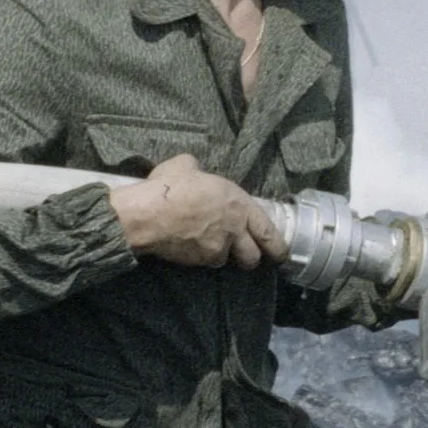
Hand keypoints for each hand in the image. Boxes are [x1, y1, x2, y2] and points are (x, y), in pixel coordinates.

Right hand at [108, 154, 287, 269]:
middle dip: (251, 258)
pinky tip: (189, 247)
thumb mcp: (186, 165)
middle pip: (252, 257)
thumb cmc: (170, 186)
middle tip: (247, 257)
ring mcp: (216, 248)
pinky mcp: (198, 261)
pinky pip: (204, 262)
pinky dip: (200, 257)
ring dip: (220, 255)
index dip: (277, 246)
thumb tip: (194, 170)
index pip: (268, 232)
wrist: (147, 214)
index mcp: (239, 204)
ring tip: (208, 246)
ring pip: (225, 260)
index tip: (280, 254)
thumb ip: (199, 170)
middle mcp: (234, 230)